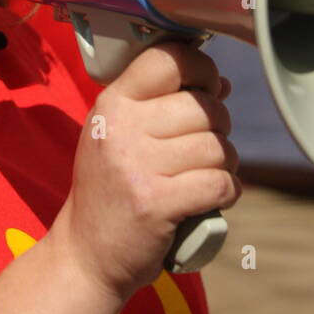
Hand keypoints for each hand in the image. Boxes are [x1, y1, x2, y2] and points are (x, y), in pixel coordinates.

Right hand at [49, 39, 240, 305]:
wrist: (85, 254)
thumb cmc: (110, 190)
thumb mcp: (118, 135)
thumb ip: (160, 105)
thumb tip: (223, 84)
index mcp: (111, 105)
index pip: (168, 59)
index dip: (202, 69)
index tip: (207, 88)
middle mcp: (120, 129)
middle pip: (203, 106)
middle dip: (219, 126)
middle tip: (205, 148)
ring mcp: (136, 166)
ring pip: (217, 146)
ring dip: (225, 163)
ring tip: (206, 175)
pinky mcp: (156, 204)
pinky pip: (219, 183)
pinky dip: (227, 191)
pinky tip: (214, 197)